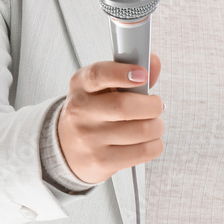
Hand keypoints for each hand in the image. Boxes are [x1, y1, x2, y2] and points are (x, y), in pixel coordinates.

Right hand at [56, 53, 163, 184]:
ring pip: (140, 130)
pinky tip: (148, 141)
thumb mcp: (102, 87)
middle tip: (157, 105)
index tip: (142, 74)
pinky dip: (155, 144)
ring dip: (157, 126)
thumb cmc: (92, 112)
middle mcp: (80, 111)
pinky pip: (143, 151)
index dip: (122, 73)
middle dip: (152, 105)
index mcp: (80, 86)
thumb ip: (130, 73)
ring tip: (153, 124)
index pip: (98, 75)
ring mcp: (88, 138)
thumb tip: (153, 62)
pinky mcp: (101, 161)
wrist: (66, 147)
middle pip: (124, 106)